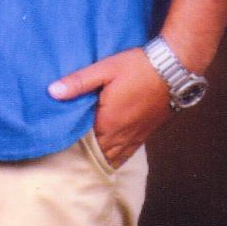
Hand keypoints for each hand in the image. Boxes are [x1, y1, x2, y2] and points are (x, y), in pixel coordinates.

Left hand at [48, 47, 171, 167]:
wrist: (174, 69)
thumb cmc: (138, 66)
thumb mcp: (105, 69)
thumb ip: (79, 82)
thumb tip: (52, 92)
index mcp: (108, 123)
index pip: (83, 144)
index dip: (70, 145)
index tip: (57, 144)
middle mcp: (121, 136)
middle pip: (98, 155)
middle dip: (84, 155)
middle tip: (67, 154)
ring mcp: (136, 137)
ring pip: (113, 158)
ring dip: (100, 159)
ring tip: (84, 159)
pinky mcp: (146, 133)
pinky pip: (127, 154)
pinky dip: (116, 158)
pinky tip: (110, 156)